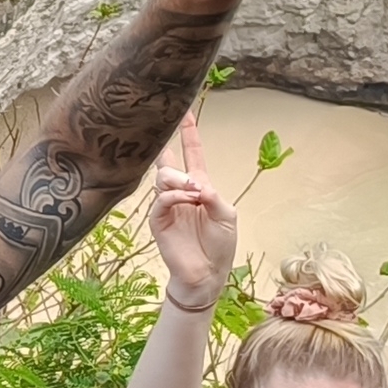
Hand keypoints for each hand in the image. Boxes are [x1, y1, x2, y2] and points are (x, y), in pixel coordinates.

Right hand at [146, 113, 241, 310]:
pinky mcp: (159, 221)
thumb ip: (214, 196)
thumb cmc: (220, 246)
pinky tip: (188, 200)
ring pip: (163, 178)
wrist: (208, 274)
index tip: (185, 113)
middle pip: (170, 163)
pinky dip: (175, 196)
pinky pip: (161, 200)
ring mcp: (168, 206)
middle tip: (194, 181)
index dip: (189, 134)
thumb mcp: (227, 216)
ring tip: (194, 193)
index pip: (192, 154)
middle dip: (177, 161)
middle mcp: (181, 193)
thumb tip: (197, 184)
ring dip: (180, 181)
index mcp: (200, 187)